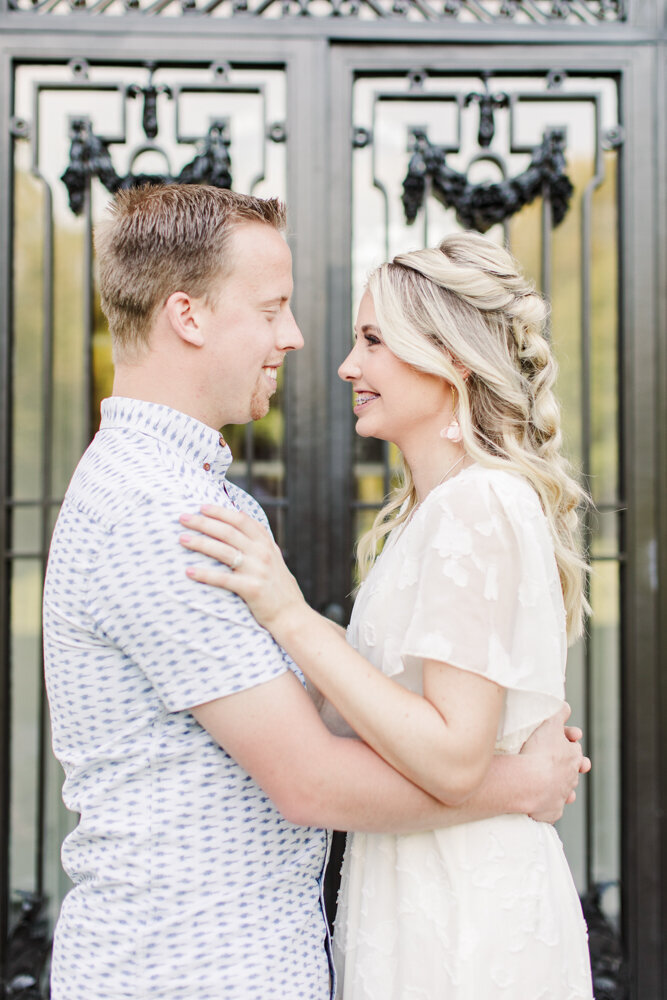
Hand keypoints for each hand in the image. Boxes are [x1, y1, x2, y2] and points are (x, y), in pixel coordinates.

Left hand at [179, 505, 304, 630]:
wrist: (291, 614)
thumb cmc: (278, 587)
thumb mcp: (273, 558)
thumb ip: (259, 542)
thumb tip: (240, 523)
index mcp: (266, 543)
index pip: (241, 520)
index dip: (221, 511)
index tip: (202, 507)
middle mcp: (262, 553)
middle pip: (228, 532)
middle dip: (203, 522)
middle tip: (183, 518)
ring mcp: (257, 570)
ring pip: (223, 551)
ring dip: (200, 543)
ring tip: (182, 539)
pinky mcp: (251, 589)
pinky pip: (223, 579)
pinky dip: (205, 574)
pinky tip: (189, 571)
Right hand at [520, 703, 590, 822]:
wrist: (528, 785)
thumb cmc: (538, 753)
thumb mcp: (549, 723)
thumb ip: (559, 712)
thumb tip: (565, 705)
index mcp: (573, 757)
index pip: (574, 748)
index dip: (568, 741)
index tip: (563, 738)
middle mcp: (571, 779)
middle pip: (572, 771)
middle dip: (567, 766)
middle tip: (556, 761)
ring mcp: (561, 797)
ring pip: (564, 791)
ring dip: (558, 786)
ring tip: (547, 781)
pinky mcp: (551, 813)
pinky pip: (551, 808)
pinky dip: (547, 804)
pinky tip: (540, 800)